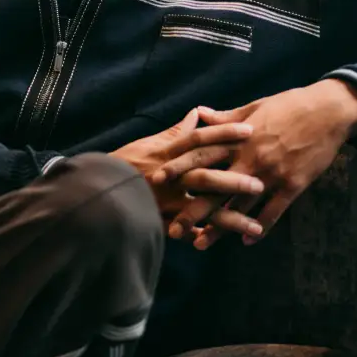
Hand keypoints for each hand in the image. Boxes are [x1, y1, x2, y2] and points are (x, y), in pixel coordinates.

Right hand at [113, 108, 267, 237]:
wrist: (97, 187)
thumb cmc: (124, 162)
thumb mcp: (151, 142)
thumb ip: (177, 131)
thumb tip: (197, 113)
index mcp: (168, 153)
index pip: (200, 138)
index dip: (225, 132)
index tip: (250, 129)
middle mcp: (170, 176)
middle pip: (206, 176)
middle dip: (234, 180)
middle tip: (260, 182)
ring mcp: (166, 200)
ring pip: (202, 210)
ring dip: (230, 219)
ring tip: (255, 228)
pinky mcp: (160, 219)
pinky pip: (185, 231)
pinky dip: (201, 237)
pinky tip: (221, 244)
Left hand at [170, 79, 356, 249]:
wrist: (328, 111)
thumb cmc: (290, 105)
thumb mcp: (254, 107)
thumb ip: (225, 118)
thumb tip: (198, 113)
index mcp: (238, 138)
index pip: (202, 154)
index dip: (178, 168)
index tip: (156, 180)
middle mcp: (250, 157)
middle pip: (215, 187)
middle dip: (192, 208)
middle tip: (171, 227)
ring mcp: (271, 173)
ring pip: (240, 204)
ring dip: (220, 226)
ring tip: (200, 244)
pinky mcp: (293, 185)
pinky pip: (274, 211)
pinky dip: (259, 227)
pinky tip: (246, 241)